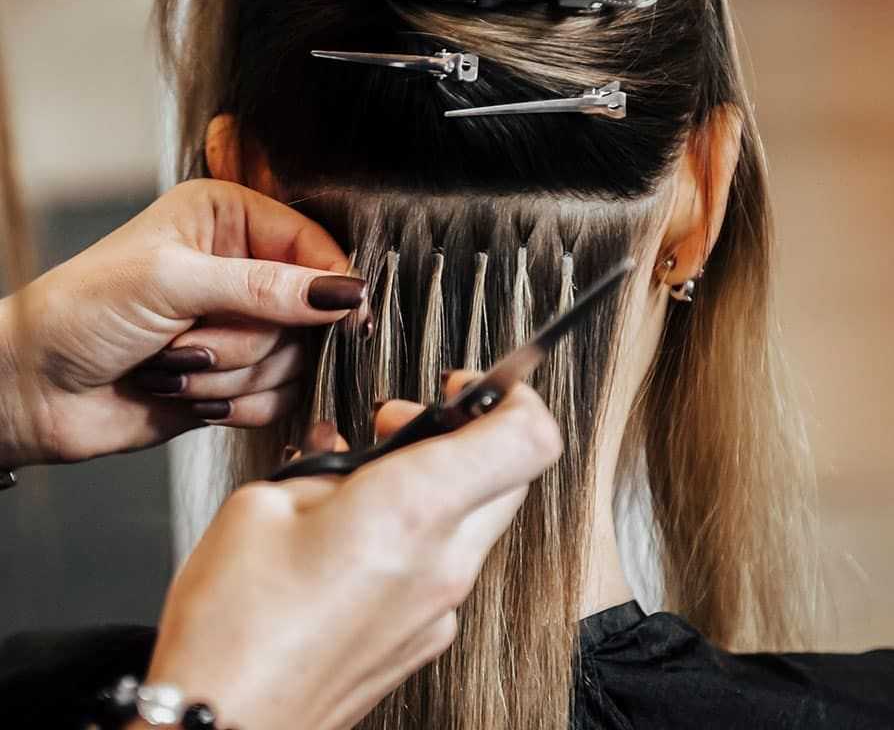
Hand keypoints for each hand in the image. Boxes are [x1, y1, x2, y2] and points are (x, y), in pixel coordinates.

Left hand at [0, 179, 365, 464]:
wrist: (33, 391)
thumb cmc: (80, 314)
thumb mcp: (170, 282)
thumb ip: (263, 286)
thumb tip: (341, 291)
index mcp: (228, 219)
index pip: (313, 244)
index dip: (329, 283)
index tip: (345, 316)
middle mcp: (243, 269)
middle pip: (309, 312)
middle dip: (250, 338)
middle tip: (192, 337)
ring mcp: (244, 326)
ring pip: (295, 361)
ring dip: (230, 373)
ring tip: (172, 363)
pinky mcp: (241, 376)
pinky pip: (280, 398)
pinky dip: (234, 403)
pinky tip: (187, 392)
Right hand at [137, 373, 562, 729]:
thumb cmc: (232, 629)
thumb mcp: (265, 504)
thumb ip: (331, 468)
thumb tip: (356, 456)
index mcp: (410, 510)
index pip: (528, 437)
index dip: (514, 396)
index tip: (470, 388)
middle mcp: (444, 563)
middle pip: (513, 475)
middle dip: (468, 434)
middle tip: (401, 428)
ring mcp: (442, 609)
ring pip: (480, 518)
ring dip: (443, 483)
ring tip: (370, 482)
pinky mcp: (427, 638)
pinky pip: (450, 563)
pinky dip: (423, 532)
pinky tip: (362, 533)